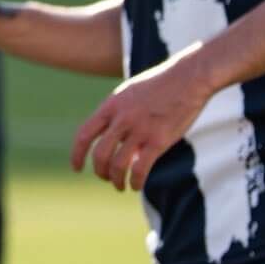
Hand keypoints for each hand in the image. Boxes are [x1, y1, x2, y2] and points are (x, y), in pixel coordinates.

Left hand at [70, 44, 216, 190]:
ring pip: (118, 165)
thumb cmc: (160, 85)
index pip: (84, 134)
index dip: (76, 154)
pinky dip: (136, 182)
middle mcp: (122, 118)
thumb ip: (117, 113)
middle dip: (100, 172)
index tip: (76, 168)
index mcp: (111, 105)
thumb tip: (112, 138)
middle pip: (100, 154)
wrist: (188, 77)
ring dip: (116, 180)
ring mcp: (140, 129)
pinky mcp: (159, 140)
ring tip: (121, 186)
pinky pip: (140, 169)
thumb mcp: (129, 93)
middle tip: (105, 178)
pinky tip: (137, 186)